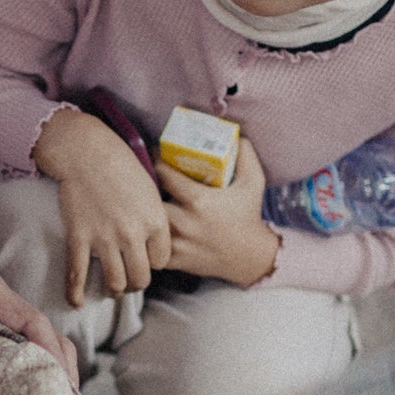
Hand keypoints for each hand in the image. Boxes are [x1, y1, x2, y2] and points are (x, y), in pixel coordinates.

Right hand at [33, 108, 170, 308]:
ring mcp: (105, 238)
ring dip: (114, 289)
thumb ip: (155, 215)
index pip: (162, 261)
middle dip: (136, 283)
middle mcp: (133, 234)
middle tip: (130, 280)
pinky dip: (76, 292)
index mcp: (155, 221)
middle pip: (141, 278)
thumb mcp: (151, 187)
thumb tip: (155, 236)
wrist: (87, 153)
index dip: (154, 263)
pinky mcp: (80, 237)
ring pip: (115, 282)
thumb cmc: (120, 164)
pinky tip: (77, 302)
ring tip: (111, 288)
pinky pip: (77, 273)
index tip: (146, 259)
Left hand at [156, 138, 279, 285]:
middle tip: (142, 178)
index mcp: (199, 200)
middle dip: (143, 187)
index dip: (156, 160)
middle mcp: (185, 221)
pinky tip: (146, 225)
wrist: (250, 258)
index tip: (156, 155)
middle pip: (148, 198)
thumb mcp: (253, 182)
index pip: (163, 173)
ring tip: (141, 200)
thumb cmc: (248, 215)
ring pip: (145, 223)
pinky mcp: (174, 259)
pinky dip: (144, 237)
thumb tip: (238, 134)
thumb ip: (246, 155)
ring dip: (142, 211)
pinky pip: (148, 247)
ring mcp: (178, 242)